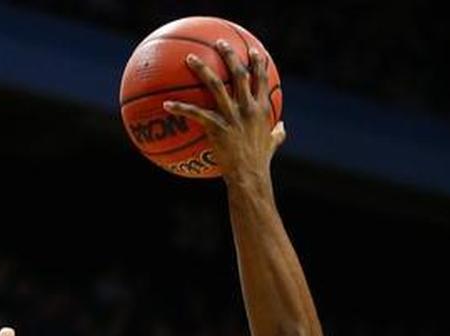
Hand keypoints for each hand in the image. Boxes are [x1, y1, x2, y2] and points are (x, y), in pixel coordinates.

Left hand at [164, 42, 284, 185]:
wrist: (250, 179)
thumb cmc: (260, 164)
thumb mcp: (272, 146)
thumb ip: (277, 134)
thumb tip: (282, 127)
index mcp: (261, 110)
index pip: (261, 79)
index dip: (258, 62)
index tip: (253, 50)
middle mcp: (248, 108)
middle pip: (239, 73)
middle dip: (229, 55)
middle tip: (219, 43)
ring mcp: (232, 117)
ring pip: (216, 85)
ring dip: (202, 69)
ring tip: (190, 58)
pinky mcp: (217, 128)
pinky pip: (196, 113)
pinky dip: (181, 108)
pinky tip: (167, 104)